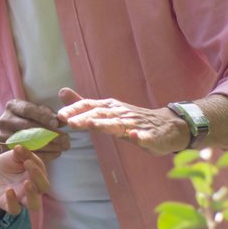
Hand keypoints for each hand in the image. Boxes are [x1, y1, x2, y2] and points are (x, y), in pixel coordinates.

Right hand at [0, 91, 77, 161]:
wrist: (9, 134)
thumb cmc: (28, 119)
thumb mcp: (37, 112)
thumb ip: (50, 115)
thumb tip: (63, 121)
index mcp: (13, 106)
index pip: (27, 110)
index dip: (42, 117)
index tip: (56, 124)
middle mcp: (5, 120)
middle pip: (27, 127)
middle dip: (49, 133)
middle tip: (66, 138)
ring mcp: (3, 136)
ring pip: (27, 142)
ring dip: (49, 146)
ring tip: (64, 147)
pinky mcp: (5, 150)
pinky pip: (26, 154)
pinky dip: (44, 155)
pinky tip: (56, 153)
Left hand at [0, 145, 48, 217]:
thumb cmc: (8, 164)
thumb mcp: (13, 155)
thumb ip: (20, 153)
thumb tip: (19, 147)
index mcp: (36, 175)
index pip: (42, 170)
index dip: (36, 163)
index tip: (24, 154)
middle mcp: (32, 188)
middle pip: (43, 187)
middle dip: (38, 176)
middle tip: (28, 164)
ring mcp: (21, 198)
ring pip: (34, 204)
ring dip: (32, 194)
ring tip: (26, 183)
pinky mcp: (9, 205)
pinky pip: (15, 209)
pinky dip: (13, 202)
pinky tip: (8, 190)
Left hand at [57, 88, 189, 155]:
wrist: (168, 126)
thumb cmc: (132, 120)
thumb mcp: (107, 111)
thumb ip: (84, 104)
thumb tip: (61, 92)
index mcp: (110, 108)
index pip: (89, 106)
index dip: (75, 109)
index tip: (59, 115)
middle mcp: (121, 113)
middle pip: (101, 113)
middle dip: (84, 117)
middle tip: (69, 122)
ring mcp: (136, 124)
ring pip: (119, 124)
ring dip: (105, 124)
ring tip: (91, 124)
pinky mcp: (151, 136)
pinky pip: (145, 136)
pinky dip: (140, 136)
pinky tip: (134, 136)